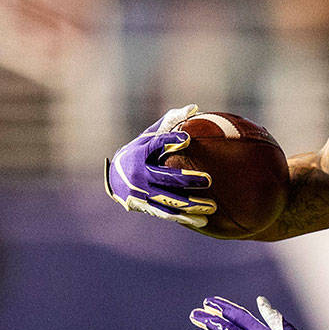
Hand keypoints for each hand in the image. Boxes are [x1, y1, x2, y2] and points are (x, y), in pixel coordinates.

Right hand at [105, 105, 215, 227]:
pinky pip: (168, 214)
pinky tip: (203, 221)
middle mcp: (140, 173)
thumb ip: (171, 122)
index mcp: (140, 152)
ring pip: (169, 199)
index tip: (187, 139)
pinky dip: (185, 218)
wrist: (116, 179)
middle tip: (208, 179)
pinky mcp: (147, 206)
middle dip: (187, 178)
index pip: (156, 144)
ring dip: (191, 204)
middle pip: (165, 176)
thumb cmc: (141, 152)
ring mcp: (143, 192)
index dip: (170, 141)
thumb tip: (194, 108)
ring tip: (212, 206)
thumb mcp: (150, 136)